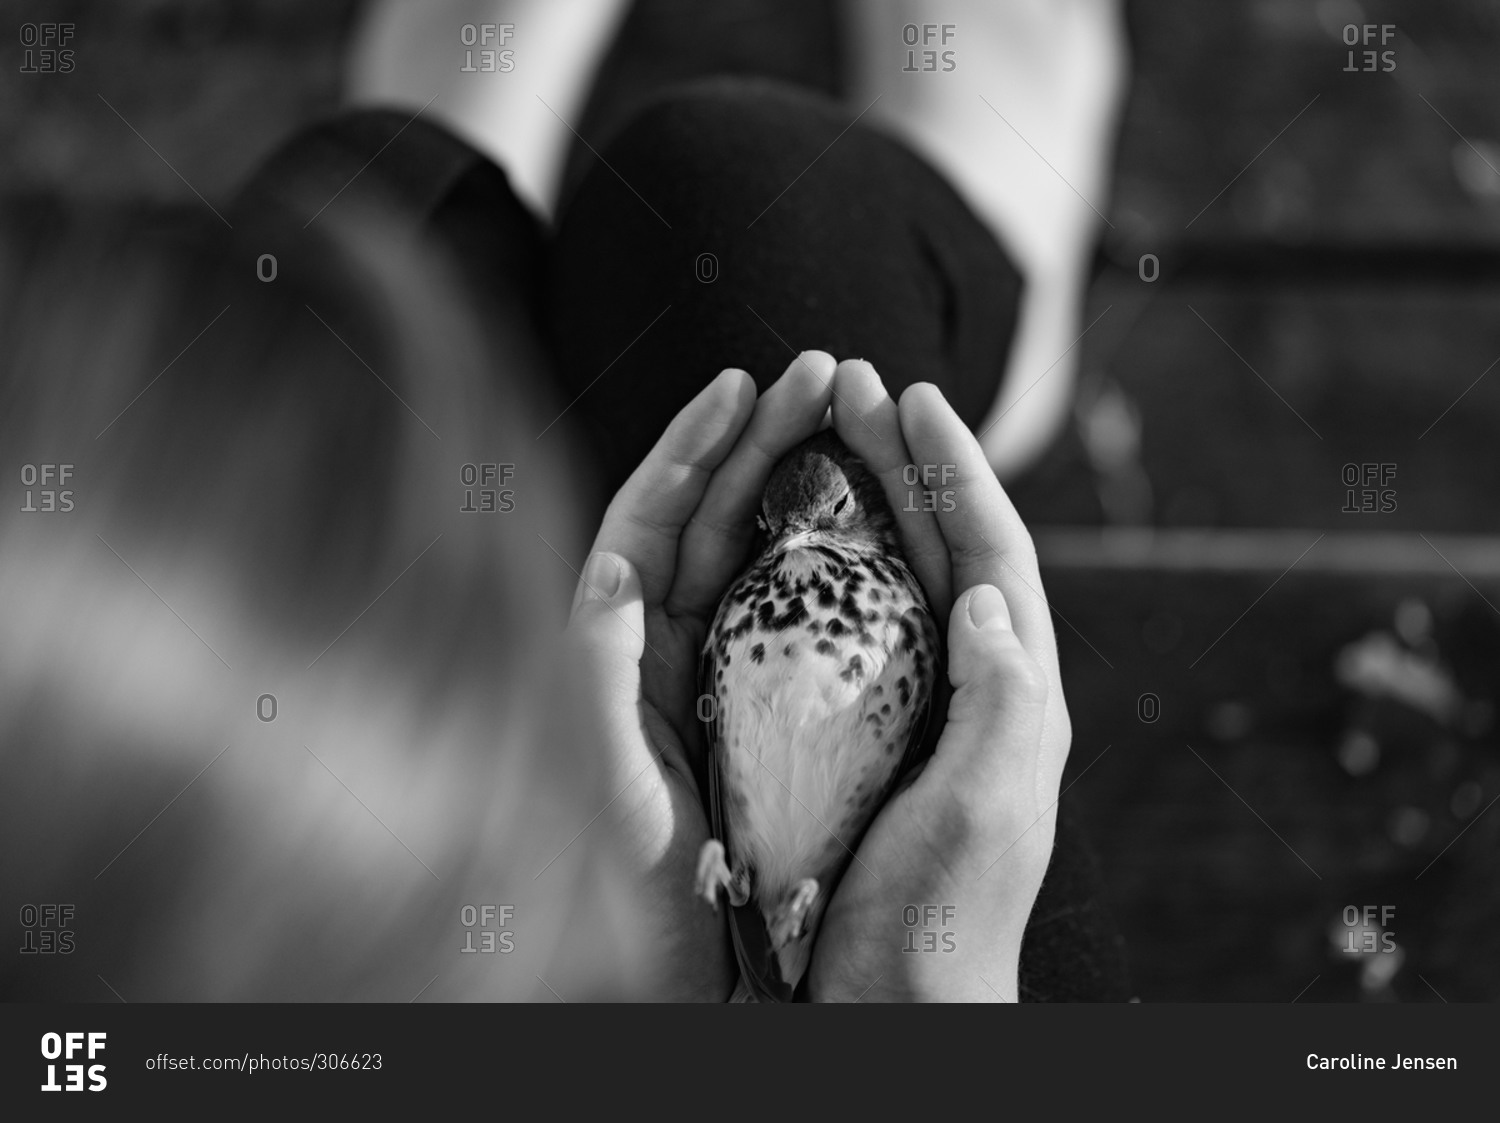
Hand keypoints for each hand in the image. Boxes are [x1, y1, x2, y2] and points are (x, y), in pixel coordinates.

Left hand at [560, 351, 842, 999]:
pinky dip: (824, 558)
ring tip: (845, 417)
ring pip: (752, 553)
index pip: (647, 522)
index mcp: (615, 650)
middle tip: (819, 374)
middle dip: (757, 441)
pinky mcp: (760, 706)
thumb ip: (593, 680)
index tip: (741, 386)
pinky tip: (865, 519)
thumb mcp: (598, 786)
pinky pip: (791, 613)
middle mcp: (660, 649)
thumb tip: (609, 570)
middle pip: (706, 518)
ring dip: (793, 482)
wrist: (673, 974)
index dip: (691, 450)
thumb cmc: (619, 893)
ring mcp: (712, 672)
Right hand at [807, 361, 1072, 1001]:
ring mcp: (915, 708)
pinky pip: (852, 625)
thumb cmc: (938, 916)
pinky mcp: (862, 732)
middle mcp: (970, 688)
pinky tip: (789, 539)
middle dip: (907, 462)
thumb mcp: (984, 804)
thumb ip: (1001, 695)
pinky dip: (827, 565)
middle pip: (943, 546)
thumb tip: (990, 589)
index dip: (958, 471)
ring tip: (825, 434)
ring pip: (895, 575)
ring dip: (867, 499)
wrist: (891, 1001)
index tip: (914, 399)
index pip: (995, 554)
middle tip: (858, 389)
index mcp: (1013, 695)